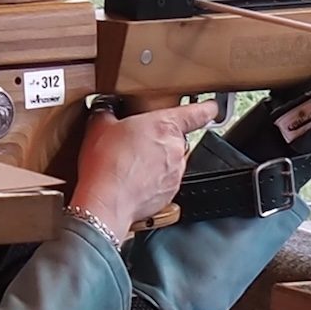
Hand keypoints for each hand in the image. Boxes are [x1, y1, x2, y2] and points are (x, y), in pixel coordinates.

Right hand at [70, 99, 218, 235]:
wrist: (106, 202)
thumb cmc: (106, 165)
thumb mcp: (99, 127)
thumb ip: (107, 114)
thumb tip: (105, 112)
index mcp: (164, 125)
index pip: (197, 113)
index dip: (206, 108)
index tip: (211, 107)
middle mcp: (175, 148)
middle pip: (174, 139)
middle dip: (157, 141)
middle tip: (134, 145)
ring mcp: (175, 173)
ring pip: (169, 162)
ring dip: (154, 162)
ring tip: (129, 166)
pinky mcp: (170, 194)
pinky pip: (164, 182)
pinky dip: (152, 182)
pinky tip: (131, 181)